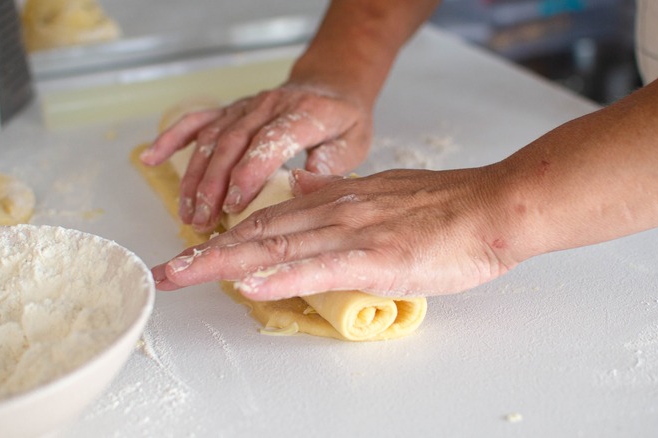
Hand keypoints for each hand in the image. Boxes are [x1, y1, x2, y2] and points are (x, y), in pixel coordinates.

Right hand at [139, 84, 371, 232]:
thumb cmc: (342, 120)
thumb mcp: (354, 141)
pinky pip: (197, 121)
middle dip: (213, 185)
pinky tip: (150, 157)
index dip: (249, 173)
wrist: (329, 84)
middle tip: (202, 221)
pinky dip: (171, 139)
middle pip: (232, 144)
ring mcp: (245, 107)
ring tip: (188, 213)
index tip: (235, 205)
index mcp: (302, 114)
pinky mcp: (230, 110)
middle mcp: (268, 106)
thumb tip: (304, 184)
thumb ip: (332, 162)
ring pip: (212, 139)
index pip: (269, 142)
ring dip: (195, 177)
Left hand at [151, 167, 523, 299]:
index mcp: (336, 204)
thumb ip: (344, 206)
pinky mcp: (376, 257)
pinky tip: (250, 284)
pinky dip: (281, 277)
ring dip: (225, 263)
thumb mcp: (383, 198)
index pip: (268, 224)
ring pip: (277, 249)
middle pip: (258, 236)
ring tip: (184, 275)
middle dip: (206, 254)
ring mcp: (352, 234)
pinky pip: (319, 268)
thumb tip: (311, 210)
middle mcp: (334, 214)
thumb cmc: (445, 210)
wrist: (491, 207)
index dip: (224, 241)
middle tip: (166, 271)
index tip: (190, 254)